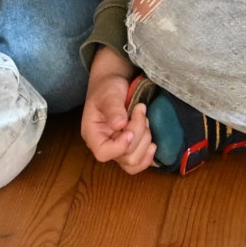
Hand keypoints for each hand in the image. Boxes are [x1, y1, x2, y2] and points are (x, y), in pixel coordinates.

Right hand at [82, 45, 156, 173]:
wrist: (114, 84)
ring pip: (135, 162)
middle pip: (125, 157)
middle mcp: (104, 145)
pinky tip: (153, 143)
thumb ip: (113, 108)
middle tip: (139, 111)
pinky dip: (149, 154)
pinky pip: (140, 162)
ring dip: (145, 140)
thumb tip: (119, 124)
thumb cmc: (107, 88)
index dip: (121, 145)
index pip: (103, 153)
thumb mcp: (108, 94)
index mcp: (92, 134)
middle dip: (139, 134)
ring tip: (144, 120)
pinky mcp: (130, 148)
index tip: (130, 129)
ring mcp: (118, 149)